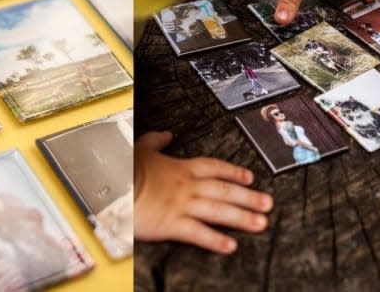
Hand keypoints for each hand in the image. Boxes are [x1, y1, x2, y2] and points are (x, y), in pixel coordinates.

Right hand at [134, 131, 273, 253]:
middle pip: (224, 190)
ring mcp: (181, 205)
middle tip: (268, 203)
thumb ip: (156, 140)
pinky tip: (230, 246)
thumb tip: (167, 133)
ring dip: (241, 217)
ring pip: (218, 211)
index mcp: (180, 167)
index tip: (250, 177)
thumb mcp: (140, 147)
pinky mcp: (171, 223)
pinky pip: (198, 233)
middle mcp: (186, 186)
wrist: (110, 184)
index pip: (214, 168)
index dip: (234, 172)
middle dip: (248, 197)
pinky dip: (215, 240)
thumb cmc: (123, 167)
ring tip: (261, 223)